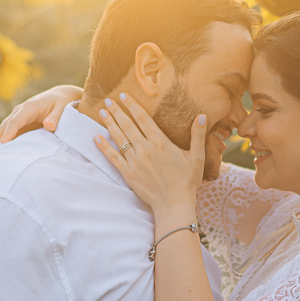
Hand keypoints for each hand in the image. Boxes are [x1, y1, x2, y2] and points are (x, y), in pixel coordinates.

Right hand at [0, 85, 82, 151]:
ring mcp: (18, 117)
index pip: (15, 122)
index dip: (8, 134)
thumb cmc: (62, 103)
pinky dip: (1, 142)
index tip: (2, 145)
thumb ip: (55, 117)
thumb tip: (49, 126)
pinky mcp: (20, 123)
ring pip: (3, 130)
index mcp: (29, 107)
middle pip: (4, 126)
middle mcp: (20, 111)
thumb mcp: (62, 108)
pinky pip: (8, 133)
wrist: (61, 96)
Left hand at [95, 94, 205, 215]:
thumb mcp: (197, 157)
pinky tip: (96, 137)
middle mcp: (145, 149)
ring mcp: (135, 161)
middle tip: (108, 101)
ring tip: (102, 112)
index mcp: (160, 142)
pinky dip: (104, 147)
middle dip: (117, 111)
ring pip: (119, 138)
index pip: (143, 118)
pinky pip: (113, 157)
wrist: (174, 204)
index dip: (132, 105)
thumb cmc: (187, 181)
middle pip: (128, 125)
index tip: (124, 96)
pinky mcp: (128, 174)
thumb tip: (203, 115)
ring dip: (110, 124)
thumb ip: (198, 135)